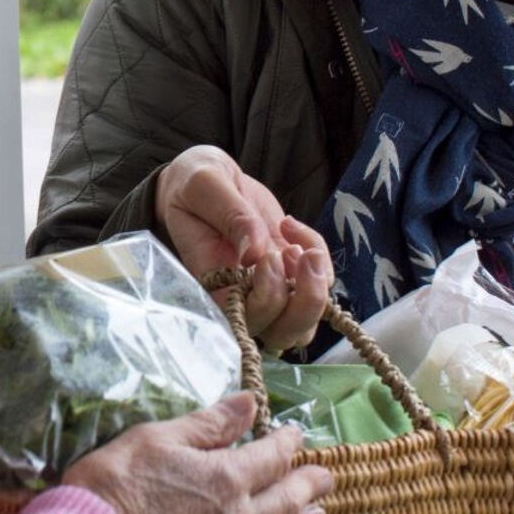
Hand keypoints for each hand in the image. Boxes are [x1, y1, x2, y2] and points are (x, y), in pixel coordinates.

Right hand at [62, 393, 332, 513]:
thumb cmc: (116, 482)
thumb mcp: (158, 438)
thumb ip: (208, 424)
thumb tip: (248, 403)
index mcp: (226, 479)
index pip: (272, 457)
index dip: (288, 442)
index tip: (297, 433)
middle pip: (286, 500)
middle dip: (309, 485)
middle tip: (327, 477)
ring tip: (316, 513)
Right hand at [154, 145, 334, 349]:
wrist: (209, 180)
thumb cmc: (194, 186)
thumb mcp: (204, 187)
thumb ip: (230, 216)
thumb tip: (255, 253)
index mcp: (212, 286)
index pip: (244, 321)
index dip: (266, 301)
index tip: (266, 256)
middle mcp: (242, 298)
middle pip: (283, 333)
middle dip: (303, 302)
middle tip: (293, 252)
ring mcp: (270, 289)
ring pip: (305, 323)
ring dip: (316, 288)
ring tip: (304, 249)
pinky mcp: (289, 273)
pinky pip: (320, 282)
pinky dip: (318, 254)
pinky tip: (291, 227)